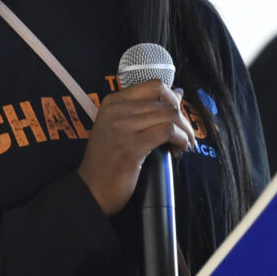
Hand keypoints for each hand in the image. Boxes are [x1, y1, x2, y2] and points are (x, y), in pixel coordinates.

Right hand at [77, 80, 195, 216]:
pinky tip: (179, 149)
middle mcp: (117, 110)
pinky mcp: (132, 147)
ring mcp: (123, 128)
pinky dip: (181, 140)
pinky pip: (168, 132)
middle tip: (185, 136)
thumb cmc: (107, 161)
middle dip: (182, 120)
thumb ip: (145, 110)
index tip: (177, 115)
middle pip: (165, 103)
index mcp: (113, 102)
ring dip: (185, 131)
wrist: (91, 189)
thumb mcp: (119, 127)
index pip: (153, 86)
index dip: (173, 99)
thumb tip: (178, 93)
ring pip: (170, 116)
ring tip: (184, 144)